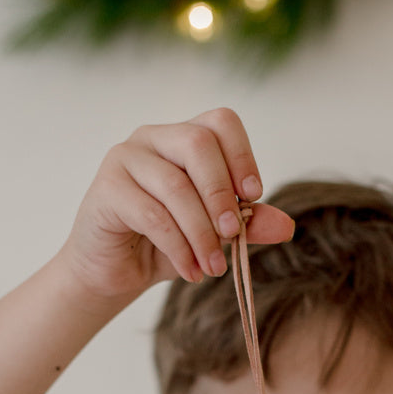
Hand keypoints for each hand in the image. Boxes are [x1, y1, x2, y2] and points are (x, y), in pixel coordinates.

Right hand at [59, 108, 294, 304]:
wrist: (116, 270)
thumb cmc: (168, 243)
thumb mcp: (215, 234)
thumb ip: (249, 224)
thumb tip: (286, 226)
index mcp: (184, 137)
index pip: (221, 122)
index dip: (243, 155)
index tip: (254, 196)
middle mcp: (153, 138)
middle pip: (198, 144)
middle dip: (222, 194)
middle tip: (234, 235)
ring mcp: (125, 159)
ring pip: (176, 186)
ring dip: (202, 233)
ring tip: (214, 266)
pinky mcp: (106, 189)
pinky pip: (152, 214)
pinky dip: (178, 247)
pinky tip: (190, 271)